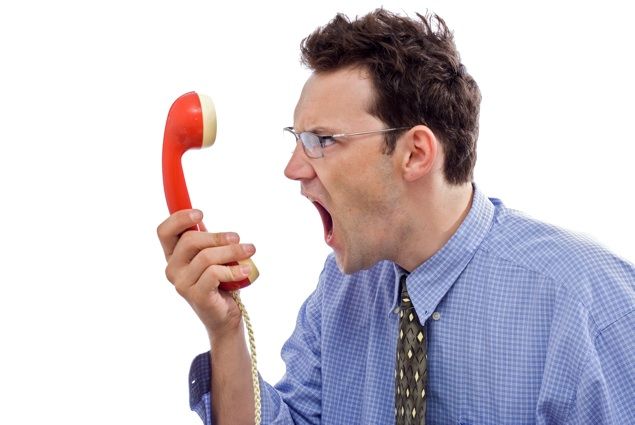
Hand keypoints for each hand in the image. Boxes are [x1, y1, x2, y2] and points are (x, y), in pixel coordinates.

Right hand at [157, 209, 255, 336]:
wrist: (226, 315)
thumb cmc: (220, 280)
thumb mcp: (212, 254)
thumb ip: (205, 238)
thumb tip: (199, 216)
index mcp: (173, 255)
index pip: (164, 232)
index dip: (179, 219)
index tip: (200, 213)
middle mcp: (172, 269)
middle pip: (189, 241)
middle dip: (217, 236)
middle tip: (237, 237)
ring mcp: (182, 284)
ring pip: (206, 257)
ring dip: (232, 251)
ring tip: (249, 251)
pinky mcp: (196, 295)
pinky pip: (214, 274)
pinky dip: (233, 269)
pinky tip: (245, 270)